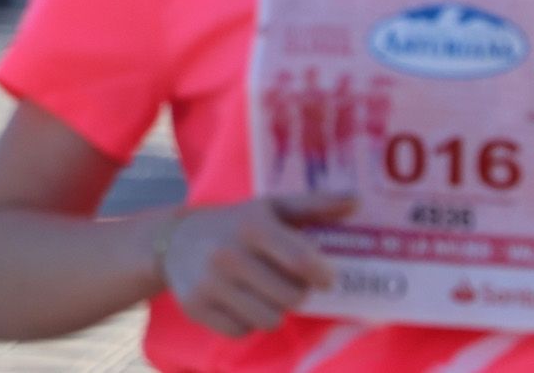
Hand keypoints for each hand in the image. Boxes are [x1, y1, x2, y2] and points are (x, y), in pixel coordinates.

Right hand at [160, 193, 354, 338]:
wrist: (175, 240)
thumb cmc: (236, 224)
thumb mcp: (271, 208)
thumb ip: (315, 205)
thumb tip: (358, 201)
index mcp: (252, 225)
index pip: (300, 261)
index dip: (322, 275)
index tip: (326, 278)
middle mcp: (228, 254)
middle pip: (291, 298)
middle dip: (297, 294)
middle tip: (288, 283)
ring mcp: (209, 283)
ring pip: (269, 320)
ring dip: (274, 310)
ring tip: (265, 293)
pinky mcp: (196, 306)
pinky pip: (242, 331)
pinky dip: (247, 322)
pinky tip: (240, 301)